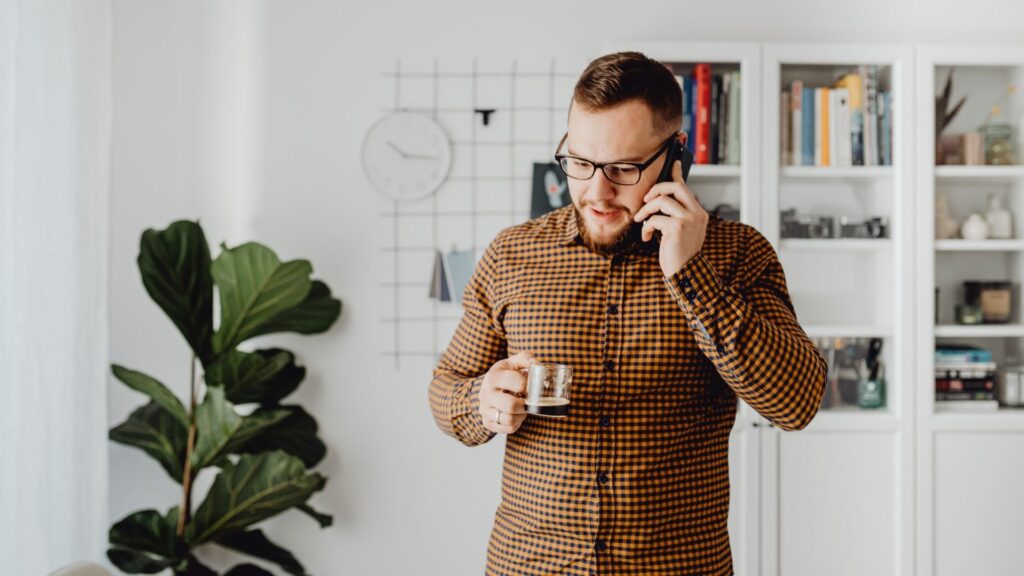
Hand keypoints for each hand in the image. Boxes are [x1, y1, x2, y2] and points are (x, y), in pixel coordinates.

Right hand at [479, 351, 534, 434]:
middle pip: (511, 406)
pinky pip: (508, 429)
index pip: (518, 384)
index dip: (530, 386)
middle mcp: (486, 394)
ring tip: (521, 407)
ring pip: (509, 420)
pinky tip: (515, 414)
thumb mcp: (513, 362)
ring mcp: (485, 410)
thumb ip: (527, 359)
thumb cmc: (505, 374)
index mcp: (493, 377)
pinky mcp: (487, 423)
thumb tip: (538, 365)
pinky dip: (516, 423)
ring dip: (521, 415)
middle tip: (527, 400)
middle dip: (524, 405)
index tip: (530, 386)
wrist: (487, 387)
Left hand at [633, 159, 708, 276]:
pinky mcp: (678, 227)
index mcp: (699, 213)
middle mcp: (697, 214)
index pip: (686, 187)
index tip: (672, 163)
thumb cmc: (679, 254)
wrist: (685, 274)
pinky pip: (655, 218)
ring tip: (640, 221)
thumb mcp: (680, 232)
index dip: (678, 173)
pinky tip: (646, 237)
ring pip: (662, 201)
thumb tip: (659, 202)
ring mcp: (689, 219)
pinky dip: (646, 227)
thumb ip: (675, 216)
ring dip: (646, 210)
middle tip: (645, 201)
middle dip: (656, 190)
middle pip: (675, 187)